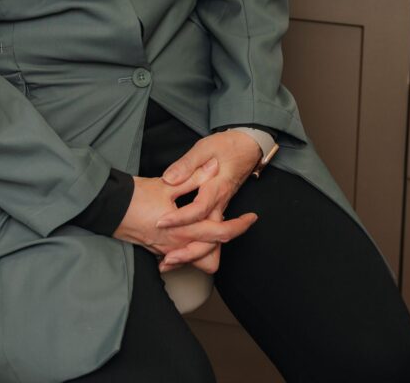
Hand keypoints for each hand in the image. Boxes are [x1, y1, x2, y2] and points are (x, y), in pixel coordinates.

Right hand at [112, 157, 255, 271]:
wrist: (109, 209)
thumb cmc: (136, 196)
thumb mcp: (166, 184)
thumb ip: (193, 178)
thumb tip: (213, 168)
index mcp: (184, 229)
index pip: (220, 233)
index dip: (239, 226)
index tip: (251, 218)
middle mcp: (178, 246)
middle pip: (213, 255)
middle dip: (227, 239)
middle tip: (238, 223)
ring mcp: (167, 252)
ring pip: (198, 261)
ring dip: (209, 249)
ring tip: (215, 228)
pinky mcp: (159, 252)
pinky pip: (183, 258)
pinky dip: (191, 250)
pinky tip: (192, 235)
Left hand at [155, 132, 260, 272]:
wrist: (248, 148)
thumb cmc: (227, 146)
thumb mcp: (204, 148)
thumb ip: (187, 164)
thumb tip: (170, 178)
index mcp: (216, 188)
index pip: (198, 209)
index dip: (180, 218)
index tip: (161, 222)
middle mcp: (220, 203)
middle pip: (209, 236)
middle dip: (188, 251)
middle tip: (167, 259)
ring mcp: (221, 209)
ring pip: (213, 241)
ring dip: (193, 255)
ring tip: (169, 262)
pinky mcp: (218, 210)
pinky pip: (211, 236)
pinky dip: (198, 248)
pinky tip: (179, 252)